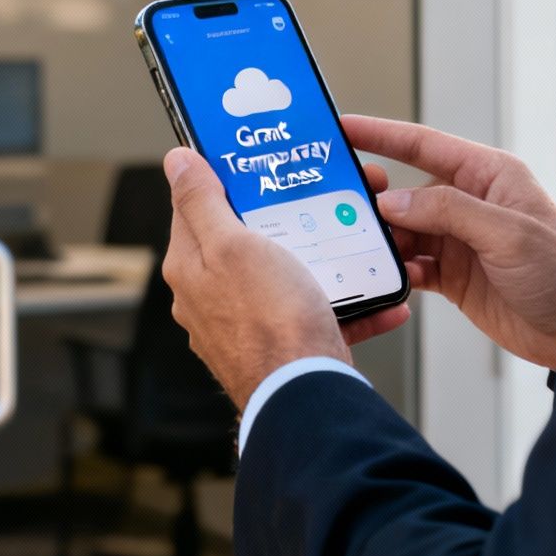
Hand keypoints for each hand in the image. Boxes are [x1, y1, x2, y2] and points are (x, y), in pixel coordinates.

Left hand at [160, 148, 409, 409]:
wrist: (305, 393)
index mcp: (191, 268)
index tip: (250, 164)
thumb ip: (201, 202)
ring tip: (351, 243)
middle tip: (313, 199)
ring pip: (287, 280)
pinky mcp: (285, 348)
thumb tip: (176, 162)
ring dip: (322, 262)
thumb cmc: (267, 321)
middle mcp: (212, 299)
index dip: (221, 181)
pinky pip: (321, 317)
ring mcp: (248, 326)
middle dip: (282, 220)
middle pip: (244, 243)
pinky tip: (379, 299)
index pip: (195, 209)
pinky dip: (351, 306)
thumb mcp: (231, 244)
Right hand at [344, 115, 555, 368]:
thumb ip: (449, 212)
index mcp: (489, 176)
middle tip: (345, 204)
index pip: (425, 146)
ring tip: (364, 247)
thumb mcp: (507, 233)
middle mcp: (471, 203)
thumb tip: (394, 201)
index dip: (382, 134)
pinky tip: (392, 276)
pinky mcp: (454, 275)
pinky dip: (397, 270)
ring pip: (405, 230)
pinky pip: (412, 265)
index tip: (344, 128)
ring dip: (384, 239)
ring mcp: (460, 240)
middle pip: (408, 191)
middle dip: (377, 196)